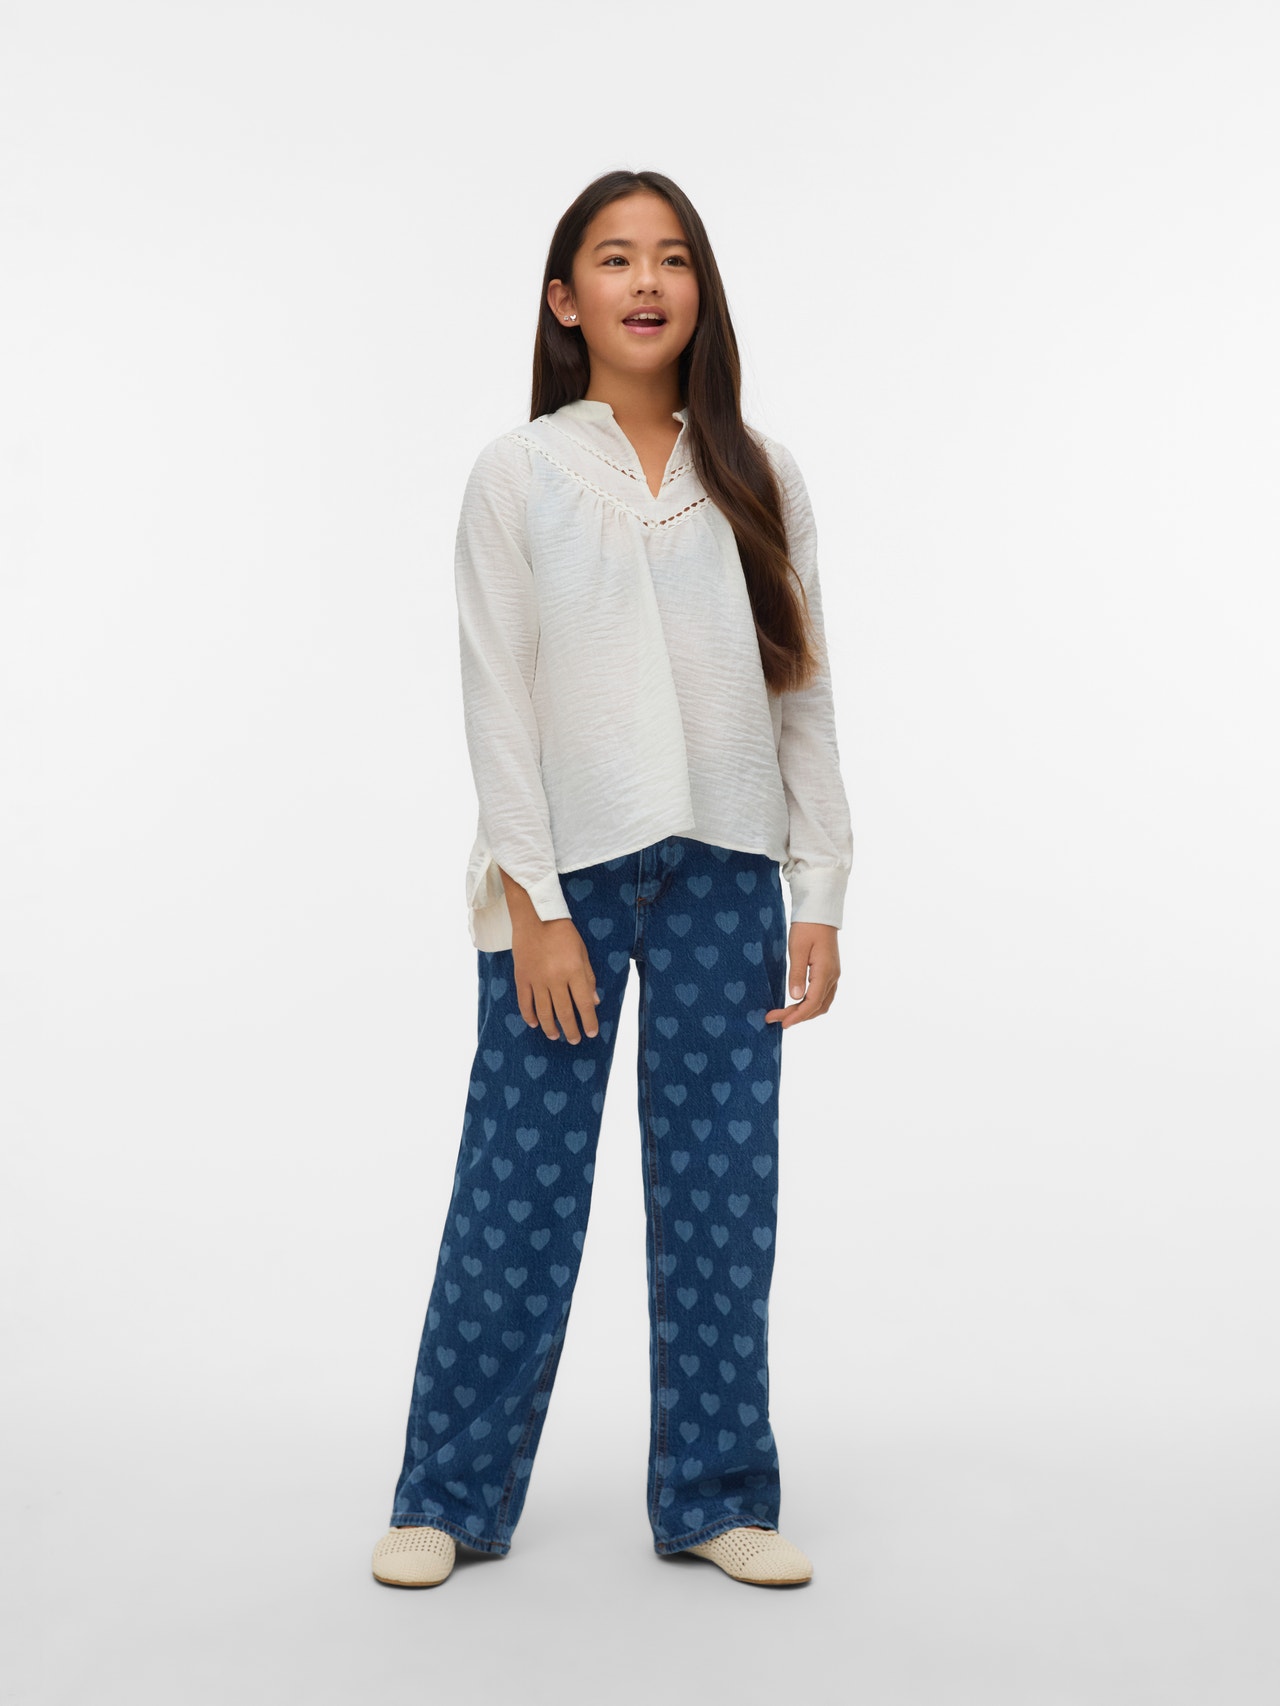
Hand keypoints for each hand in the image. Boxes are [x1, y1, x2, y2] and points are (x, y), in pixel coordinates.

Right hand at [510, 916, 601, 1043]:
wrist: (535, 916)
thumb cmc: (563, 932)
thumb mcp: (582, 952)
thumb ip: (588, 978)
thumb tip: (594, 1002)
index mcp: (574, 971)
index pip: (584, 1003)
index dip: (589, 1021)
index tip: (591, 1033)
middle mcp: (556, 978)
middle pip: (565, 1012)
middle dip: (571, 1029)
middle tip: (574, 1040)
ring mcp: (537, 979)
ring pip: (544, 1011)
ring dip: (551, 1027)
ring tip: (555, 1036)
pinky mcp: (522, 977)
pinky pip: (525, 1002)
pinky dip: (529, 1015)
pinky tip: (535, 1024)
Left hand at [765, 922, 839, 1027]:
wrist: (820, 912)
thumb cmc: (807, 927)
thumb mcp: (797, 949)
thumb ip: (796, 974)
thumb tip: (795, 997)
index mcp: (826, 972)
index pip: (812, 1003)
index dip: (797, 1016)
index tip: (781, 1023)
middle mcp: (833, 977)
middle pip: (818, 1007)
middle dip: (798, 1016)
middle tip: (775, 1018)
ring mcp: (833, 975)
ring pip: (822, 1003)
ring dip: (805, 1012)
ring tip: (784, 1015)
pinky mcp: (830, 972)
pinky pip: (823, 995)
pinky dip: (810, 1004)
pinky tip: (797, 1004)